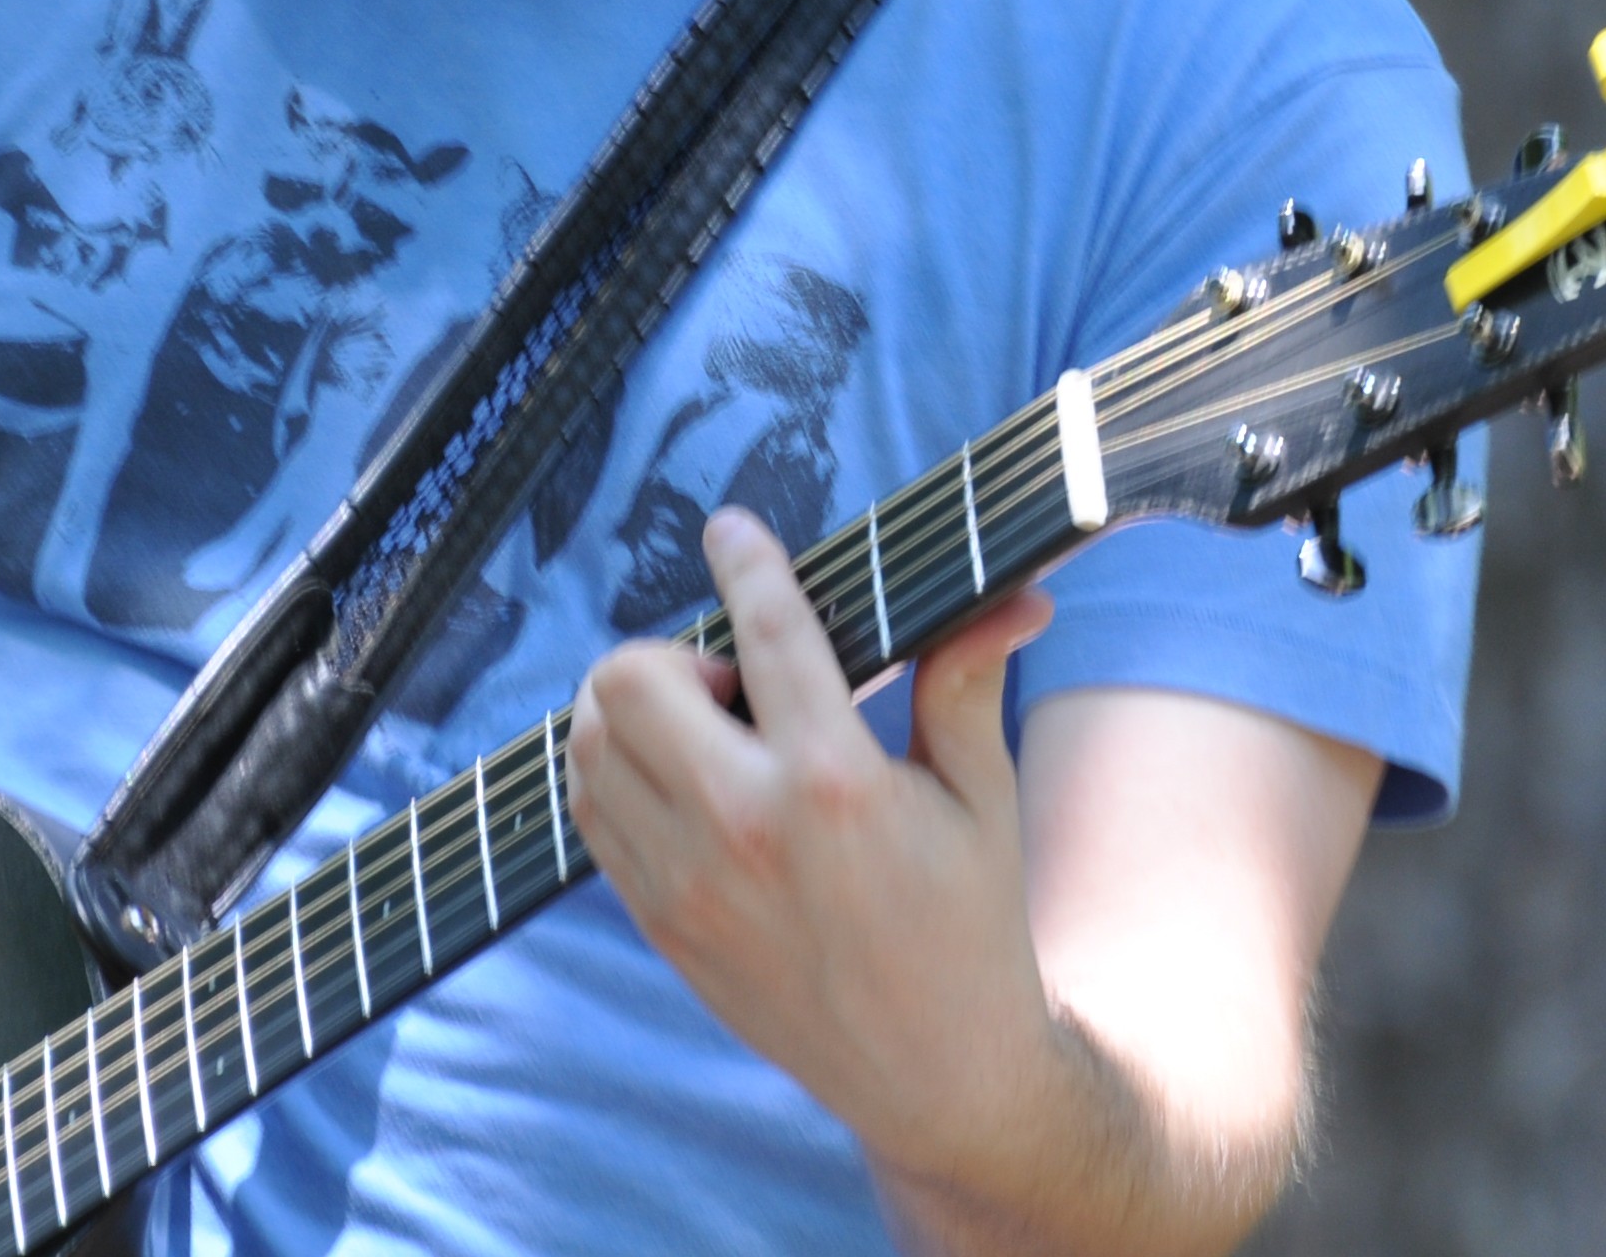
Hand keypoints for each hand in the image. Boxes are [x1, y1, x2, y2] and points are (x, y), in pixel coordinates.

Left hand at [565, 506, 1072, 1188]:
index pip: (767, 635)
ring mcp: (688, 883)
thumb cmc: (971, 925)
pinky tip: (684, 781)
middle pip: (630, 680)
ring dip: (634, 710)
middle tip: (735, 682)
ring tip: (709, 731)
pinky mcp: (661, 923)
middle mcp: (744, 829)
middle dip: (674, 650)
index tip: (733, 530)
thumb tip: (1016, 595)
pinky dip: (617, 773)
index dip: (745, 563)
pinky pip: (591, 812)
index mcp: (835, 784)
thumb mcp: (982, 799)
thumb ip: (968, 684)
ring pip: (589, 742)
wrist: (935, 1075)